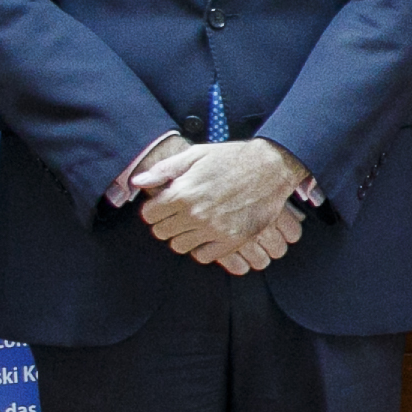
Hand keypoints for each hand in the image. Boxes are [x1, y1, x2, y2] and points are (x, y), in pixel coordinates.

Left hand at [147, 137, 309, 271]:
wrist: (272, 167)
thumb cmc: (232, 158)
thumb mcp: (196, 154)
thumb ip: (164, 170)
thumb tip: (138, 182)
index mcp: (183, 193)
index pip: (149, 216)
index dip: (153, 209)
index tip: (162, 206)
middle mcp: (196, 214)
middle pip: (162, 233)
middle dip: (165, 223)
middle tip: (177, 214)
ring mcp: (215, 229)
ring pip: (179, 246)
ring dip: (182, 236)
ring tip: (192, 224)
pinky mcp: (233, 240)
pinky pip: (203, 256)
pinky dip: (201, 248)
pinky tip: (206, 234)